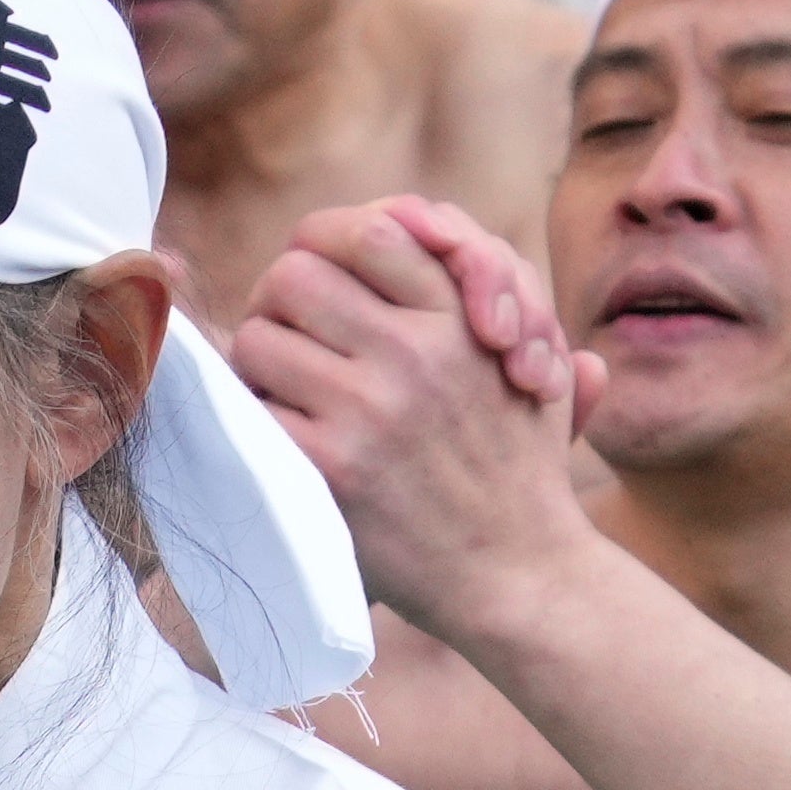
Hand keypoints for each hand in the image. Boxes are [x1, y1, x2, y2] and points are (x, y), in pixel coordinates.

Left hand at [234, 194, 618, 637]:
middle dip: (280, 306)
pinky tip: (284, 444)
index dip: (328, 249)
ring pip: (257, 339)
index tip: (325, 288)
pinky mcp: (332, 467)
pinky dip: (256, 423)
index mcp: (459, 316)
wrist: (523, 575)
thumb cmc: (525, 470)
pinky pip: (253, 410)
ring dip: (259, 367)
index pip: (367, 230)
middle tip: (291, 342)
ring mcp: (370, 407)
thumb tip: (422, 215)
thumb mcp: (537, 361)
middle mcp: (416, 350)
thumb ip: (494, 286)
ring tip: (287, 396)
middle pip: (294, 274)